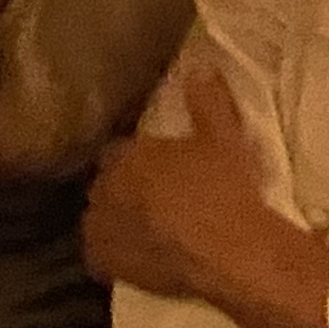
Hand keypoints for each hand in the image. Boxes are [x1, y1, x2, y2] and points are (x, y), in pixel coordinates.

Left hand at [84, 65, 263, 299]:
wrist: (229, 250)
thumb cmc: (226, 189)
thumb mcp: (225, 138)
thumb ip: (208, 101)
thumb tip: (199, 66)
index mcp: (128, 153)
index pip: (120, 152)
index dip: (139, 161)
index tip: (158, 170)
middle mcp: (105, 186)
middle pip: (107, 185)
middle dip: (125, 190)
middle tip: (157, 201)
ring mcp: (101, 225)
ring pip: (100, 218)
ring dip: (116, 221)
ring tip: (147, 231)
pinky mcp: (105, 261)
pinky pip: (98, 255)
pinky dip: (112, 255)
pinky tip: (133, 258)